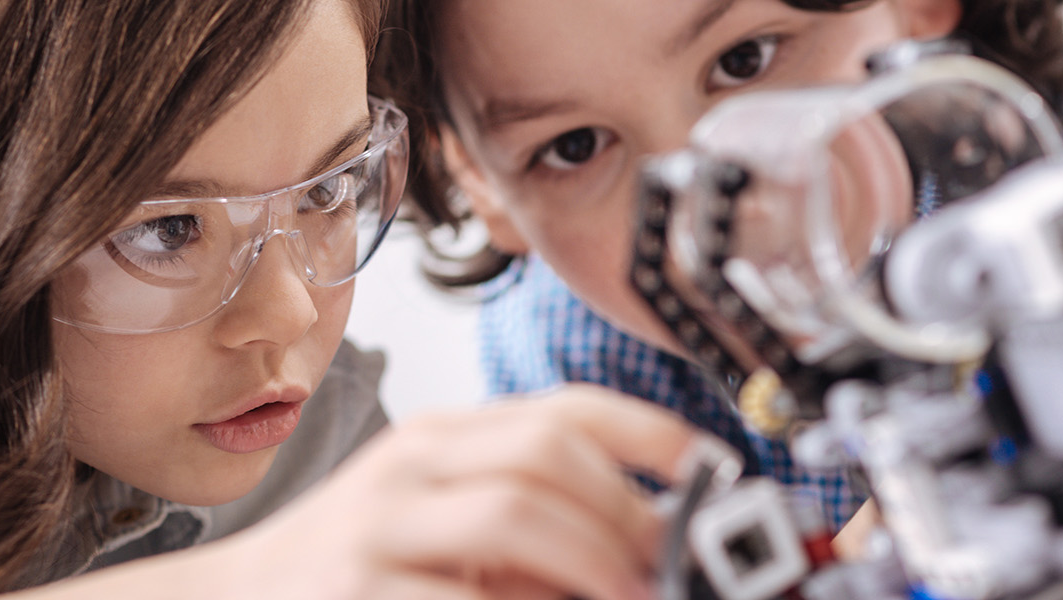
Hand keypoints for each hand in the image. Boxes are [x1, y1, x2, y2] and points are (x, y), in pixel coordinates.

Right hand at [214, 384, 741, 599]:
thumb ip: (529, 519)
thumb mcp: (439, 521)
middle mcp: (410, 463)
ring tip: (633, 594)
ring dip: (595, 557)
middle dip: (629, 510)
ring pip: (516, 511)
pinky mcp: (361, 588)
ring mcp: (381, 523)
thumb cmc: (352, 566)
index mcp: (441, 436)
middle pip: (549, 451)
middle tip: (672, 561)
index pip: (564, 406)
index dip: (652, 435)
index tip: (710, 473)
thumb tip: (647, 548)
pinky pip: (469, 596)